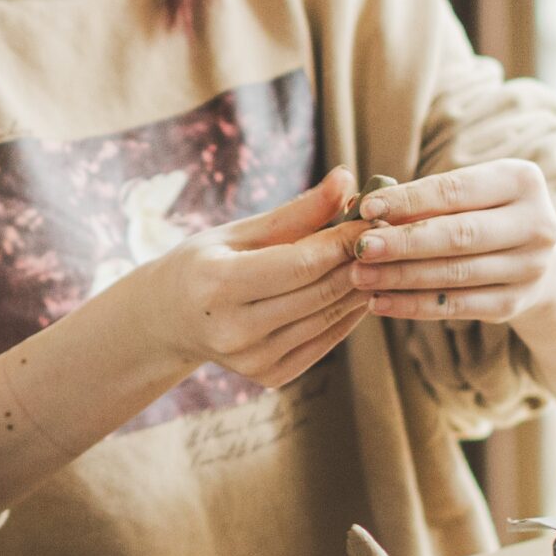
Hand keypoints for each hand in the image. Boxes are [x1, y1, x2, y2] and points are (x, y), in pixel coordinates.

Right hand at [124, 168, 369, 391]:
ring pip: (327, 318)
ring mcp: (252, 360)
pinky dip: (346, 315)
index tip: (371, 218)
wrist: (170, 319)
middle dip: (358, 261)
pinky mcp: (270, 377)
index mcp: (217, 284)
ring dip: (359, 287)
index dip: (342, 240)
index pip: (299, 263)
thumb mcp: (239, 232)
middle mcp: (233, 330)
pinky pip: (324, 342)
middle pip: (319, 291)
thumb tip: (347, 178)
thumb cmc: (204, 263)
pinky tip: (356, 290)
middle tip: (385, 236)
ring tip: (376, 259)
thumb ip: (296, 212)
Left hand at [351, 160, 555, 325]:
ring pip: (456, 273)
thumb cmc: (481, 213)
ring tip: (360, 276)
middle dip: (403, 242)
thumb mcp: (466, 194)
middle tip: (360, 248)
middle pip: (459, 234)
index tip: (366, 208)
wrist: (534, 257)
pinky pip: (458, 306)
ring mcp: (531, 267)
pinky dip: (415, 305)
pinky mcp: (517, 302)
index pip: (455, 190)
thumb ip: (422, 198)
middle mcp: (537, 224)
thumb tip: (362, 209)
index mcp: (521, 181)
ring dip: (402, 277)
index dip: (408, 200)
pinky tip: (380, 303)